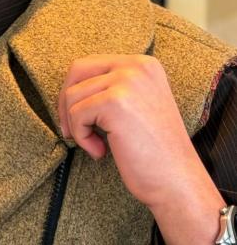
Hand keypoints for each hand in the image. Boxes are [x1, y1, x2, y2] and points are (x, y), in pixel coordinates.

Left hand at [57, 54, 212, 209]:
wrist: (177, 180)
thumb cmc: (155, 151)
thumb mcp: (139, 105)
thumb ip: (114, 88)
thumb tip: (72, 86)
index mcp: (144, 64)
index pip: (91, 64)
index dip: (77, 91)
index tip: (78, 120)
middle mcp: (137, 66)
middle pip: (78, 71)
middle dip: (67, 103)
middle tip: (73, 131)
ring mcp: (127, 81)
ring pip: (72, 95)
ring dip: (76, 126)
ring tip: (98, 145)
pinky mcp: (115, 102)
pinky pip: (76, 115)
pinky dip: (82, 138)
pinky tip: (101, 151)